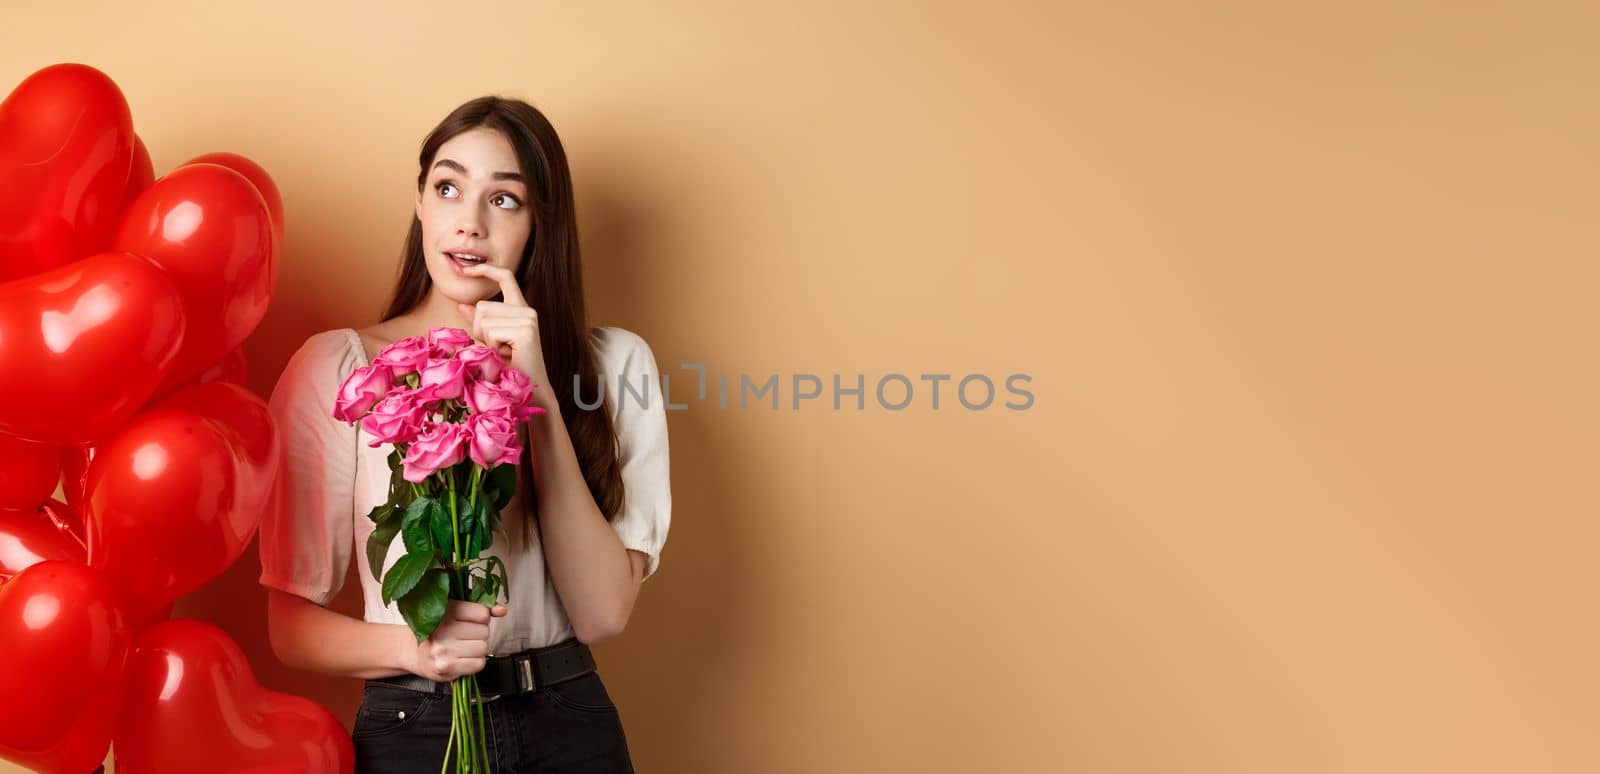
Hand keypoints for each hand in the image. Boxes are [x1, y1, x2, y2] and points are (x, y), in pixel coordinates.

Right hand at [405, 600, 507, 681]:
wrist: (413, 653)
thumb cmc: (436, 631)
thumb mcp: (455, 612)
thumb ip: (480, 609)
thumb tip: (502, 610)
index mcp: (444, 610)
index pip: (482, 613)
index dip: (481, 618)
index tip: (471, 621)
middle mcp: (442, 629)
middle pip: (484, 631)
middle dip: (479, 634)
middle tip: (464, 636)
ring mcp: (443, 649)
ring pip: (483, 647)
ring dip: (477, 649)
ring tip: (463, 647)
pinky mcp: (446, 667)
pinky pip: (479, 664)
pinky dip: (475, 662)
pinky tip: (463, 658)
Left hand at [455, 262, 553, 407]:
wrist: (530, 391)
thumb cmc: (509, 368)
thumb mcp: (489, 341)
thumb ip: (478, 322)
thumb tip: (462, 304)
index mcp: (520, 308)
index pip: (505, 277)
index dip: (485, 269)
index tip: (465, 268)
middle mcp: (527, 310)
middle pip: (482, 306)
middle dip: (479, 330)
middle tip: (498, 349)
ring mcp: (528, 318)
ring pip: (483, 319)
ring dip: (485, 340)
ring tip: (503, 353)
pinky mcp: (526, 330)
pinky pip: (490, 331)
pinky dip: (492, 347)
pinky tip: (507, 356)